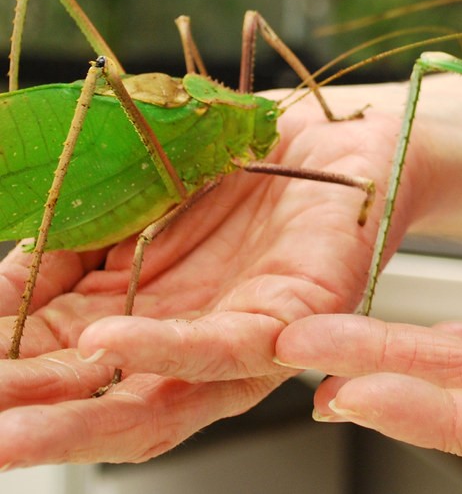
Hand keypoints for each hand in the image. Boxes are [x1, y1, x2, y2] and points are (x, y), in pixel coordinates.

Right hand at [0, 92, 399, 467]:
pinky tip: (109, 342)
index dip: (5, 382)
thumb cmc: (236, 169)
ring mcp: (242, 340)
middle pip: (102, 408)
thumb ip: (64, 251)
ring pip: (161, 401)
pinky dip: (166, 347)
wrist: (331, 134)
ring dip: (80, 419)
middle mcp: (189, 345)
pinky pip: (231, 346)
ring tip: (8, 425)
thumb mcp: (128, 204)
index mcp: (141, 319)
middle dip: (30, 426)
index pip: (57, 370)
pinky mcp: (297, 316)